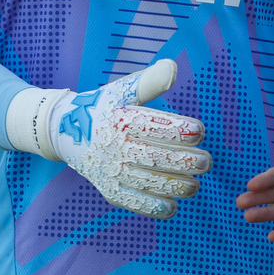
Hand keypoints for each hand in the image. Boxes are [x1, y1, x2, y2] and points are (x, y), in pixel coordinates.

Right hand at [51, 60, 211, 217]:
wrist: (66, 130)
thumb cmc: (105, 107)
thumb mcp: (123, 89)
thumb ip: (150, 81)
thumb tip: (172, 67)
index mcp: (120, 118)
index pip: (157, 126)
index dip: (184, 130)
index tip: (199, 132)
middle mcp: (114, 145)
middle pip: (157, 158)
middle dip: (187, 162)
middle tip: (206, 163)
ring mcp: (110, 169)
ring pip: (148, 183)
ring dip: (177, 187)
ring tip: (195, 185)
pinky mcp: (107, 189)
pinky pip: (133, 202)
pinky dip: (155, 208)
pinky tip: (173, 206)